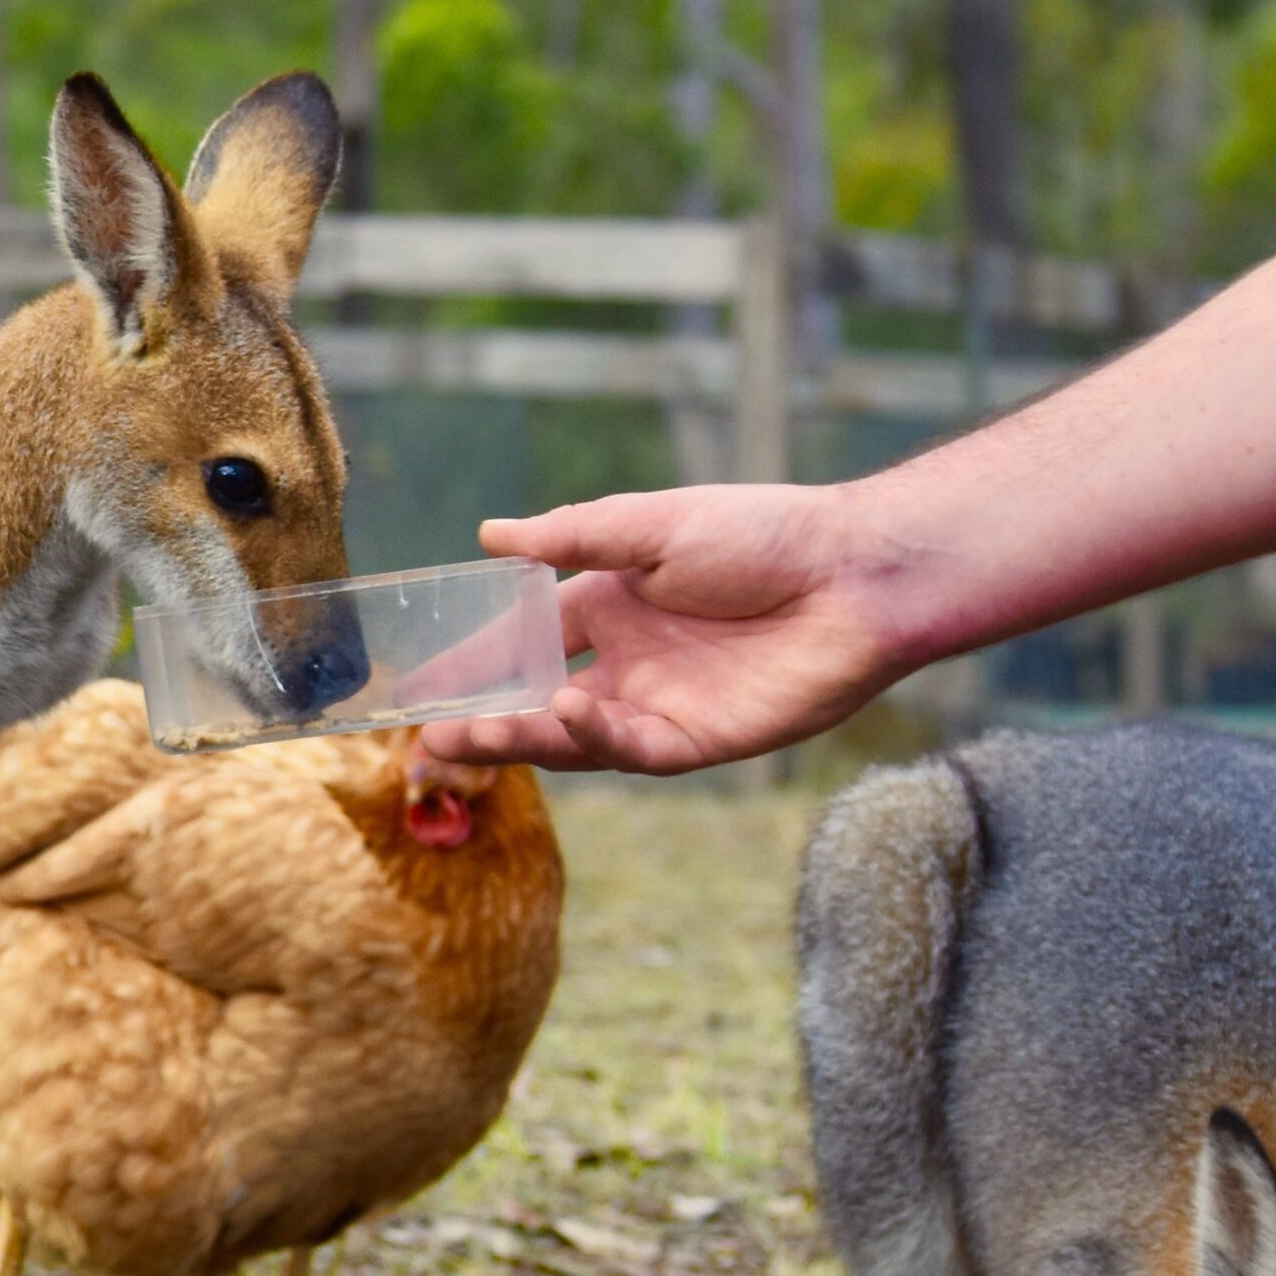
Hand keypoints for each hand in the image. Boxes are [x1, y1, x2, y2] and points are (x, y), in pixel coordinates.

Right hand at [413, 484, 911, 775]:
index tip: (417, 682)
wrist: (858, 573)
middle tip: (422, 738)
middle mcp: (628, 662)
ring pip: (573, 737)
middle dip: (480, 722)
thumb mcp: (652, 525)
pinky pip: (634, 750)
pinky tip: (567, 711)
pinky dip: (595, 736)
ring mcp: (662, 706)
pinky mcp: (702, 741)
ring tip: (460, 739)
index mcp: (610, 607)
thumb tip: (489, 535)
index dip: (472, 662)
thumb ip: (570, 538)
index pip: (523, 642)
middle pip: (537, 703)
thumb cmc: (766, 534)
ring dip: (518, 740)